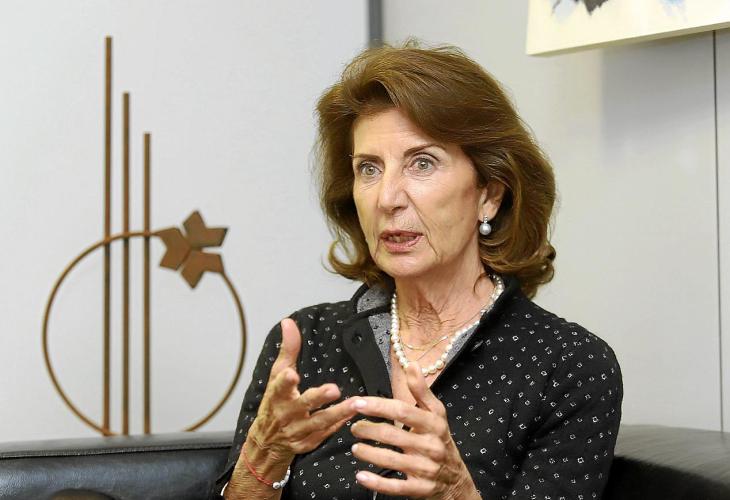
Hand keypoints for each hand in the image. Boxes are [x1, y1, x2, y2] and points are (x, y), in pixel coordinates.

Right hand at [247, 318, 357, 459]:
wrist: (266, 441)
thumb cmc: (274, 403)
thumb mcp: (277, 375)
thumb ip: (288, 349)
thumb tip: (288, 322)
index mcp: (277, 395)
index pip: (279, 387)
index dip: (285, 382)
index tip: (292, 374)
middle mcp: (286, 414)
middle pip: (303, 406)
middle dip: (317, 398)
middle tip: (333, 389)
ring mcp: (297, 431)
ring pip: (319, 422)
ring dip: (338, 413)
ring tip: (355, 403)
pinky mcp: (308, 443)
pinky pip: (325, 434)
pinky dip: (339, 425)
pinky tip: (353, 415)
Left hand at [349, 362, 478, 499]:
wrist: (456, 480)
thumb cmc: (440, 440)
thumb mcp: (436, 414)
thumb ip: (421, 390)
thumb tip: (412, 364)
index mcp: (434, 424)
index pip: (403, 411)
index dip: (378, 406)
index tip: (358, 402)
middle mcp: (431, 446)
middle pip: (394, 435)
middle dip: (369, 430)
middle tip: (353, 427)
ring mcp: (426, 469)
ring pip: (392, 461)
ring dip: (369, 453)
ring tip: (355, 448)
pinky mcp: (420, 489)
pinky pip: (395, 486)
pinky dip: (376, 482)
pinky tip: (361, 476)